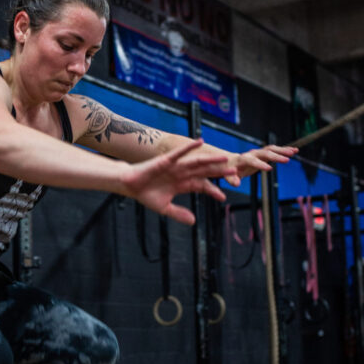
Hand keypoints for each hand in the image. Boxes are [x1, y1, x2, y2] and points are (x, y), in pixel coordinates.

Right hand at [121, 139, 237, 224]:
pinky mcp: (166, 160)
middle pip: (204, 172)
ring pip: (197, 162)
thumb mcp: (165, 208)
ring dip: (211, 160)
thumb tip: (193, 222)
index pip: (202, 186)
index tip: (223, 197)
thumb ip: (179, 213)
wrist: (129, 185)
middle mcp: (182, 174)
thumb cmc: (145, 194)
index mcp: (182, 185)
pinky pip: (180, 152)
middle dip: (219, 172)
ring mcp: (176, 166)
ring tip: (225, 158)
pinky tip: (200, 142)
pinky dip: (190, 147)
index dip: (213, 191)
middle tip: (234, 173)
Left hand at [228, 145, 298, 182]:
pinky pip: (275, 150)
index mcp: (243, 159)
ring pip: (271, 149)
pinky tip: (294, 150)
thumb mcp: (227, 176)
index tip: (269, 169)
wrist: (230, 161)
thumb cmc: (229, 169)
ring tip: (294, 152)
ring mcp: (258, 153)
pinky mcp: (263, 154)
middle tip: (287, 160)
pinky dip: (284, 150)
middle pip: (265, 153)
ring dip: (283, 150)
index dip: (260, 165)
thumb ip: (232, 179)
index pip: (252, 161)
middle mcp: (252, 154)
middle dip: (276, 156)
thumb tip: (237, 184)